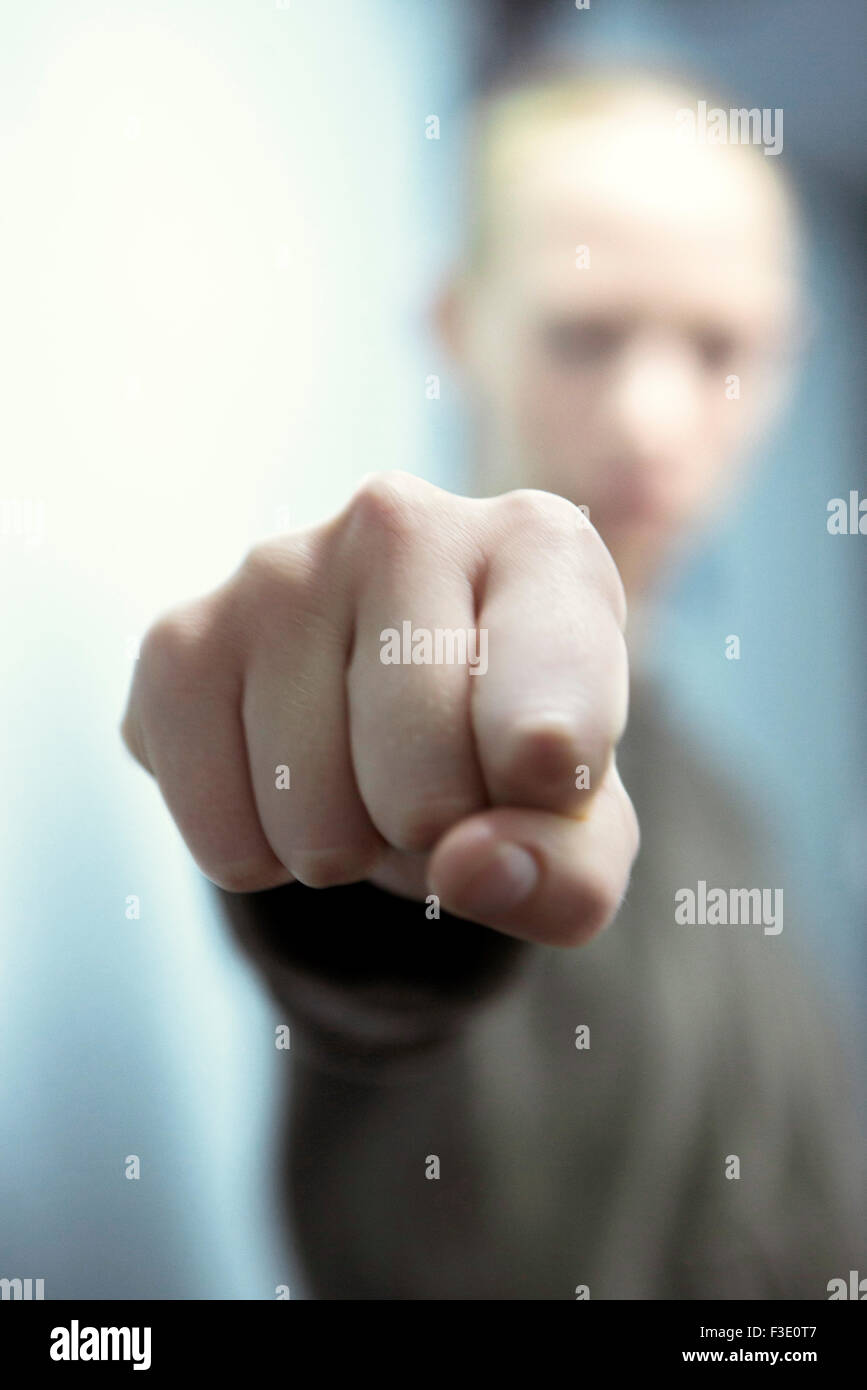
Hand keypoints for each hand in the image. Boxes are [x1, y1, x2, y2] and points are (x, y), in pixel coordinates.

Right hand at [121, 472, 637, 945]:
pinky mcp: (180, 639)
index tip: (548, 778)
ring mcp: (277, 570)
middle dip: (437, 839)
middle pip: (425, 792)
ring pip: (316, 828)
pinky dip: (263, 858)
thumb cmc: (505, 755)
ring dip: (348, 850)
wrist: (386, 709)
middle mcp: (402, 521)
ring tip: (365, 772)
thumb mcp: (578, 832)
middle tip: (440, 784)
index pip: (552, 690)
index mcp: (541, 548)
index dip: (550, 778)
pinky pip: (225, 839)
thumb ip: (569, 873)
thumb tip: (465, 869)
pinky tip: (288, 780)